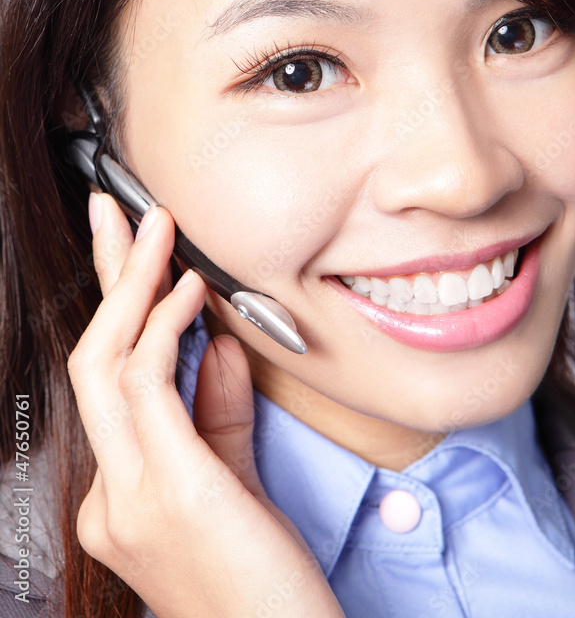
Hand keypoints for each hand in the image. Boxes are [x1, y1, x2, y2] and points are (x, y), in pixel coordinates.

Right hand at [67, 193, 343, 617]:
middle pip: (91, 359)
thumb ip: (219, 415)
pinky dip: (166, 329)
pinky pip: (150, 388)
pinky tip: (188, 292)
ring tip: (158, 231)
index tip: (131, 255)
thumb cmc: (265, 588)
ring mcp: (130, 498)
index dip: (115, 308)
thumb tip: (221, 344)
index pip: (109, 381)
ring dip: (133, 285)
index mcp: (119, 497)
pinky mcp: (169, 492)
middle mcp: (110, 497)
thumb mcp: (233, 485)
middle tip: (117, 212)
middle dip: (105, 277)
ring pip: (107, 364)